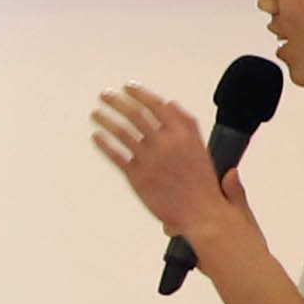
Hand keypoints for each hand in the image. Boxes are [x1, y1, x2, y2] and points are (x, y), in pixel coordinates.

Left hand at [87, 82, 241, 251]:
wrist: (204, 215)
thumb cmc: (206, 187)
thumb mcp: (204, 149)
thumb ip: (188, 126)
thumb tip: (171, 105)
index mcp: (185, 134)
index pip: (157, 105)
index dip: (140, 94)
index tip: (128, 87)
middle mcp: (166, 142)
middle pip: (136, 114)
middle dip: (117, 102)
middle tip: (106, 95)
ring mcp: (150, 158)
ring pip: (122, 132)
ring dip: (106, 119)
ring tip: (96, 113)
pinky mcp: (137, 176)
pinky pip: (116, 155)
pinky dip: (104, 144)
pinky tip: (96, 137)